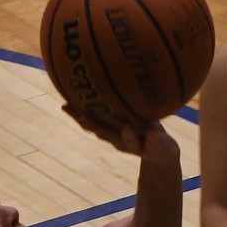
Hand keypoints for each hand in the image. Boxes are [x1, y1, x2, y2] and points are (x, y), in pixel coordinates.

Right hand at [61, 103, 177, 161]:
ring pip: (129, 140)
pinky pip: (155, 140)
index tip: (64, 105)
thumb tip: (106, 71)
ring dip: (127, 135)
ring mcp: (137, 145)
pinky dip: (153, 135)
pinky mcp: (155, 147)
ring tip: (125, 127)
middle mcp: (120, 140)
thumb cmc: (142, 128)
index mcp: (111, 131)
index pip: (91, 121)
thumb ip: (118, 101)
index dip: (76, 115)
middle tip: (82, 116)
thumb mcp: (129, 115)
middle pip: (105, 133)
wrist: (161, 155)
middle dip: (93, 125)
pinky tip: (154, 128)